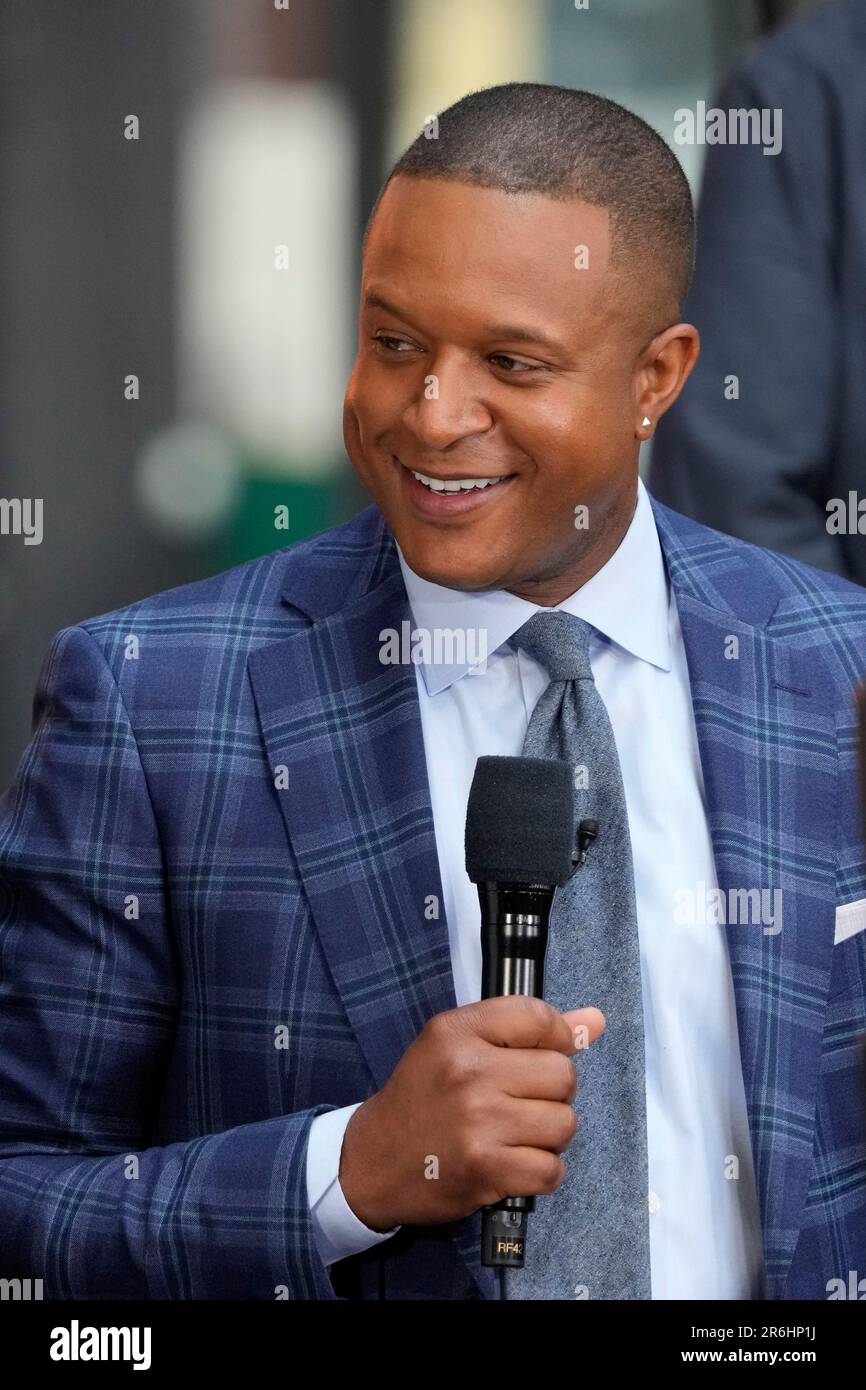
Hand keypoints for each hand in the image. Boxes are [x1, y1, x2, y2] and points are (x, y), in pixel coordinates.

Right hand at [339, 996, 604, 1230]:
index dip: (557, 1039)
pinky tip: (513, 1164)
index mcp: (457, 1031)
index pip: (539, 1017)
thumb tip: (595, 1021)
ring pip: (564, 1123)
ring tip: (515, 1135)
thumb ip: (527, 1030)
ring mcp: (477, 1121)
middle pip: (562, 1074)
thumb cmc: (422, 1098)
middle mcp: (468, 1070)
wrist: (371, 1161)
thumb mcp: (458, 1047)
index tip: (542, 1055)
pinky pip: (551, 1169)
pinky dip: (541, 1172)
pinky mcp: (485, 1168)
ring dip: (549, 1136)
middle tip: (520, 1104)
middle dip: (552, 1094)